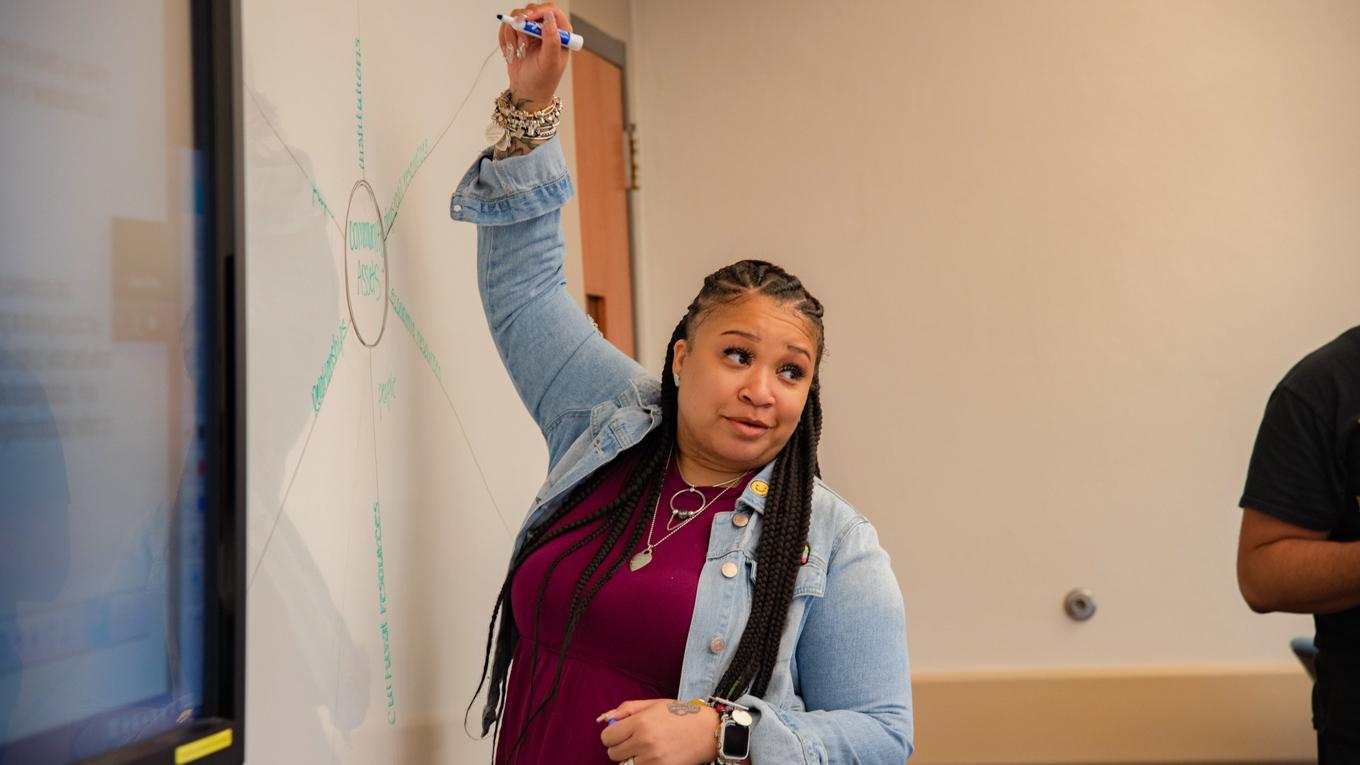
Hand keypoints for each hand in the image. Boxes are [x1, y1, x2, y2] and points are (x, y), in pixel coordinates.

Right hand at [499, 2, 570, 110]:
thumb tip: (550, 18)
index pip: (551, 10)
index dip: (538, 11)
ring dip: (512, 34)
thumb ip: (552, 39)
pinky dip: (504, 39)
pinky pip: (506, 27)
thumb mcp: (550, 62)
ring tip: (517, 52)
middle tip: (520, 40)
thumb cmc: (542, 80)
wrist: (527, 92)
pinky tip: (510, 53)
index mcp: (560, 33)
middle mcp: (546, 29)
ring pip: (516, 17)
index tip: (527, 20)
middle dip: (522, 23)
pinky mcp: (517, 35)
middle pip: (531, 9)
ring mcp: (530, 31)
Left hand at [598, 698, 720, 764]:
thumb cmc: (680, 714)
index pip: (607, 737)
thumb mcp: (653, 704)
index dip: (612, 736)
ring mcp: (652, 759)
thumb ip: (626, 709)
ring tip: (646, 750)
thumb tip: (602, 719)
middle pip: (613, 754)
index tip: (621, 734)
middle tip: (635, 741)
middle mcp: (643, 742)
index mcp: (640, 722)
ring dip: (631, 759)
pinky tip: (653, 757)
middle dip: (621, 748)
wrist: (708, 732)